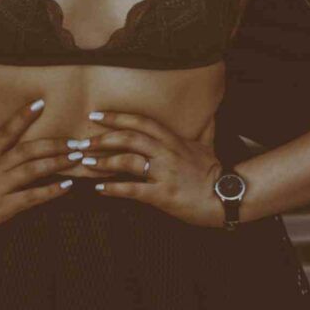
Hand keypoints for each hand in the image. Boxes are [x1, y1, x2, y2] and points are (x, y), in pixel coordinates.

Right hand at [0, 99, 74, 242]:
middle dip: (54, 143)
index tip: (41, 102)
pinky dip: (51, 191)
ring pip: (34, 170)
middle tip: (77, 139)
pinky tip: (67, 186)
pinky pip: (31, 197)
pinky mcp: (3, 207)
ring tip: (77, 157)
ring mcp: (0, 186)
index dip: (23, 115)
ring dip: (58, 162)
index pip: (6, 130)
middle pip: (28, 149)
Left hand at [83, 109, 224, 228]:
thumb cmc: (214, 172)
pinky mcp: (163, 195)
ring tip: (87, 163)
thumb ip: (204, 128)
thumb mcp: (208, 145)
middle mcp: (167, 152)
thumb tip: (210, 112)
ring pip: (128, 161)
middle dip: (103, 138)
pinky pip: (133, 190)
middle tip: (83, 141)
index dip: (117, 117)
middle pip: (130, 138)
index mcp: (174, 139)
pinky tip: (99, 189)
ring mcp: (165, 173)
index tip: (96, 115)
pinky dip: (114, 189)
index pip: (141, 121)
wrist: (226, 197)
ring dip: (104, 161)